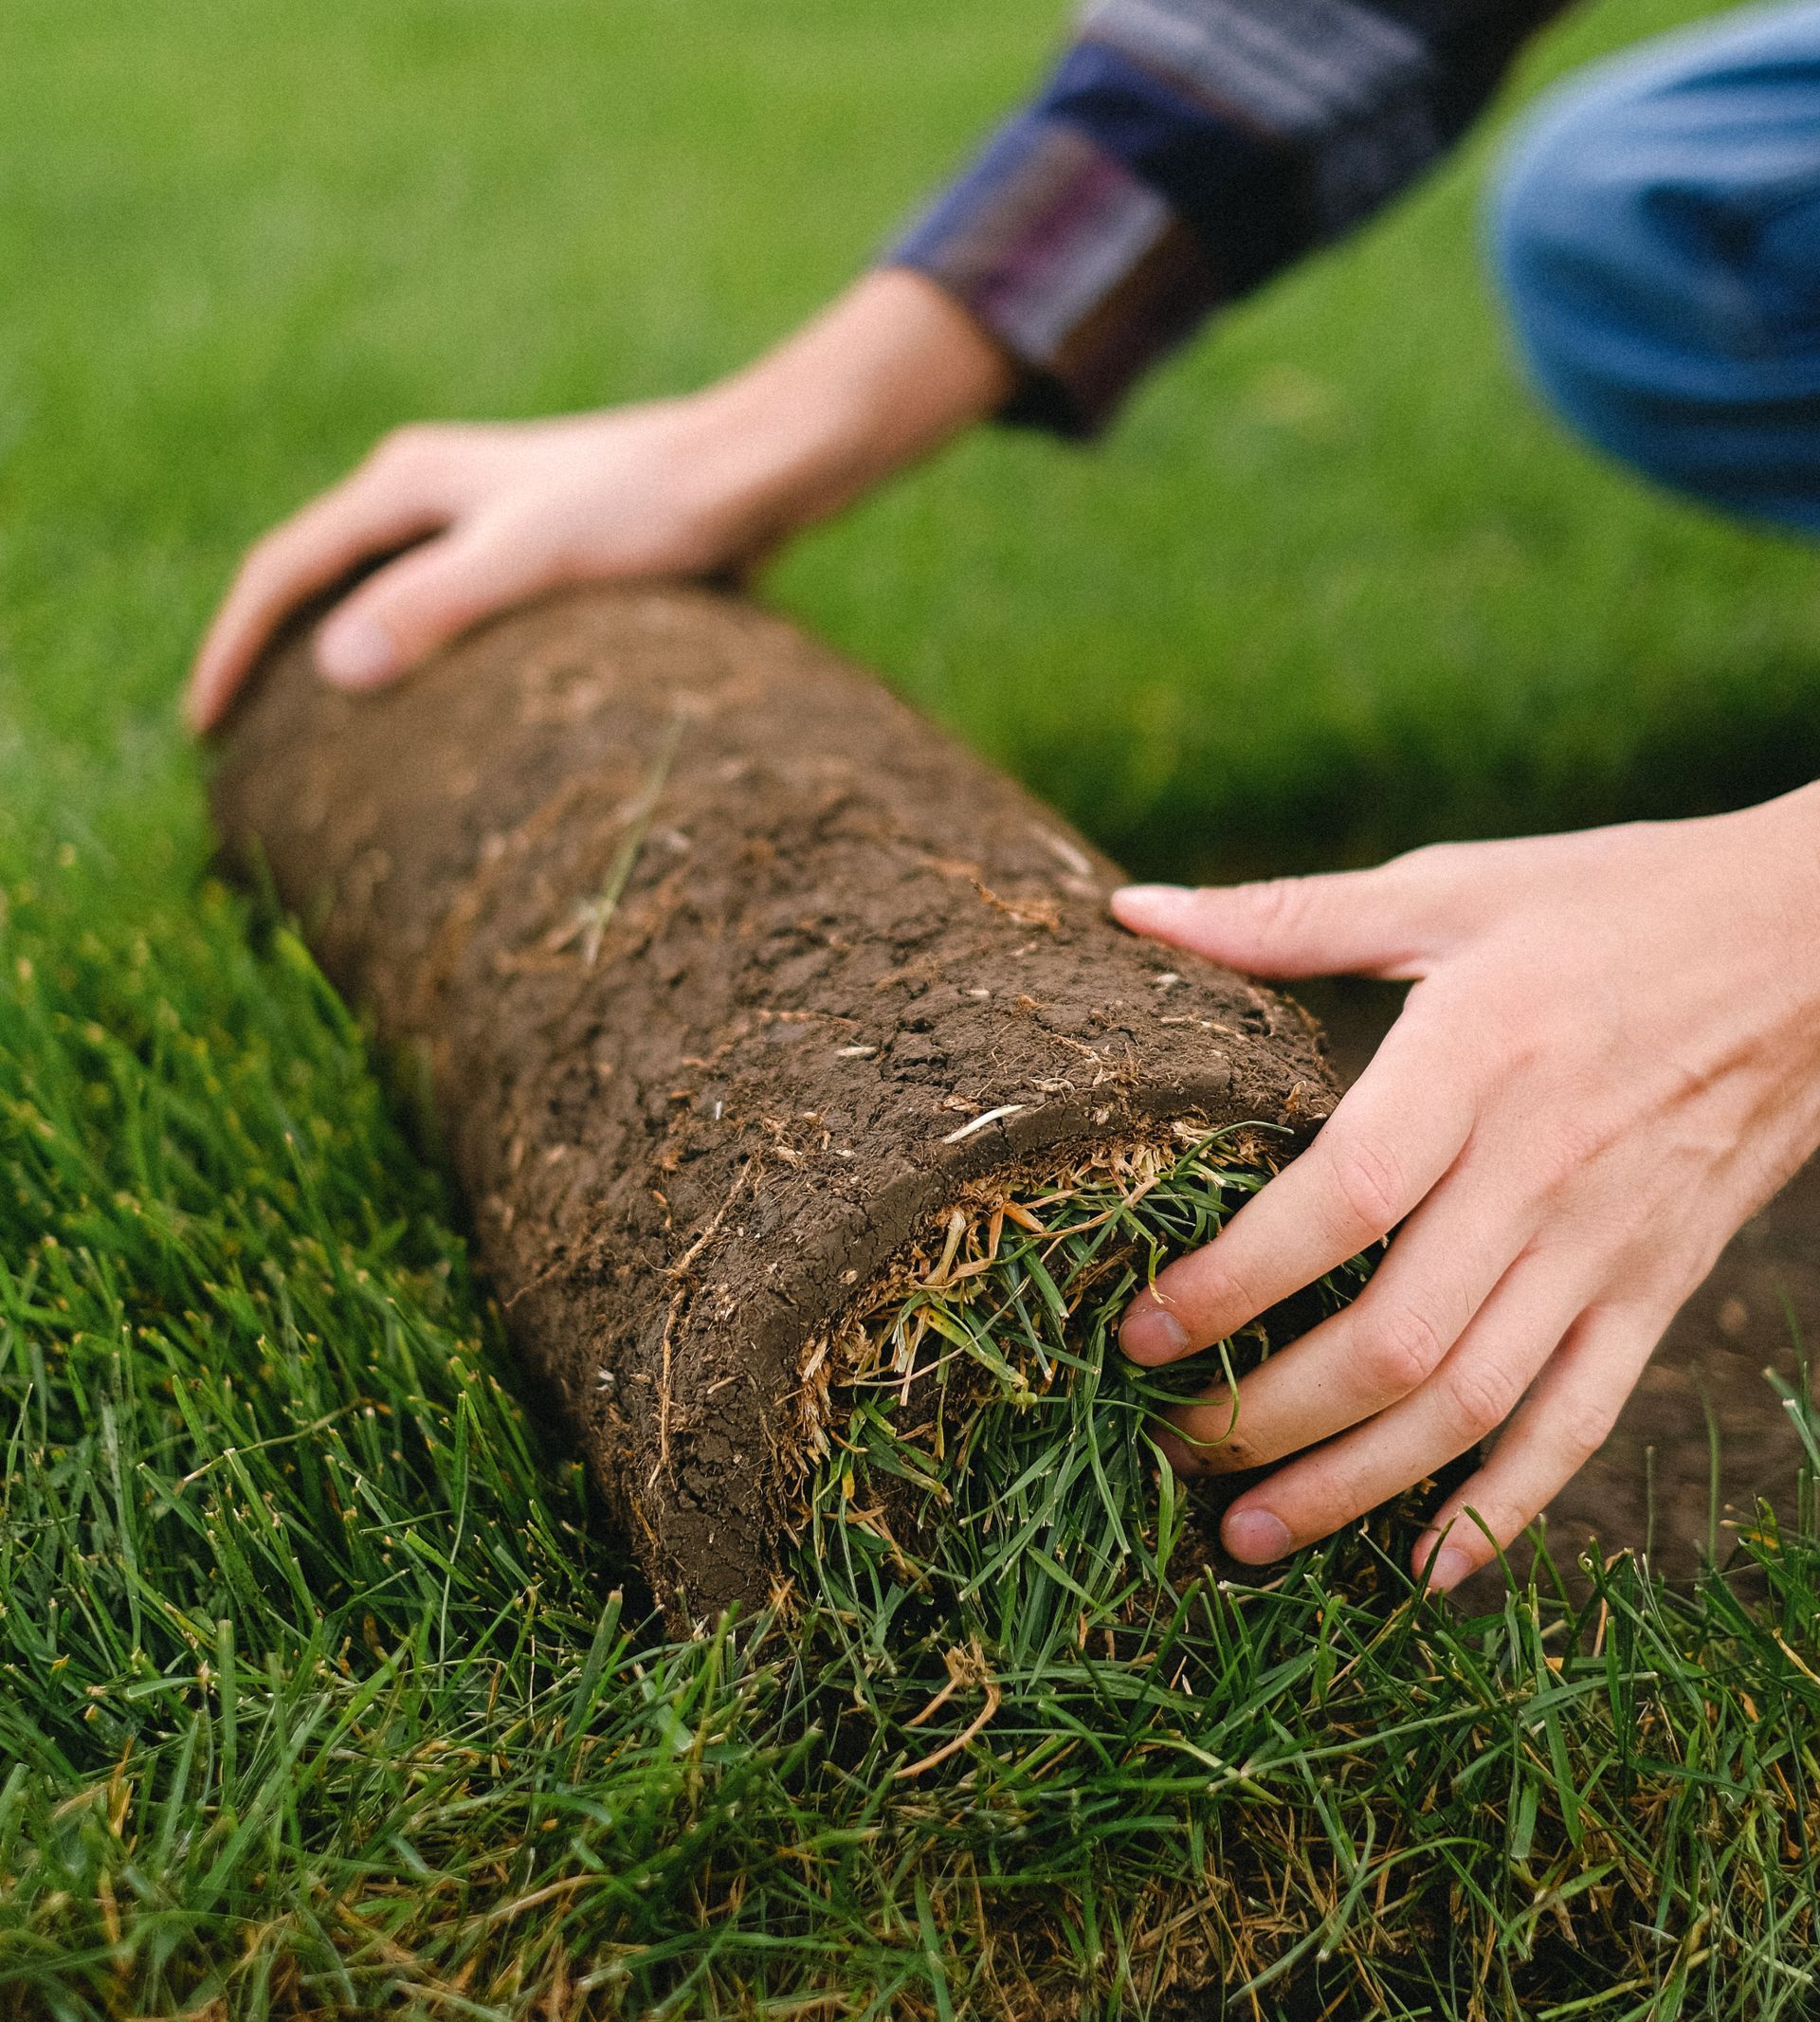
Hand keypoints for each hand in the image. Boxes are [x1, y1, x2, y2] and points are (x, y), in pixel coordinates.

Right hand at [185, 270, 1012, 730]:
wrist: (751, 472)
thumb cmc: (649, 509)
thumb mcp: (534, 556)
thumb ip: (437, 605)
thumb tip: (334, 668)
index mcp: (406, 484)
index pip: (283, 569)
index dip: (234, 650)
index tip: (205, 731)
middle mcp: (429, 492)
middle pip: (317, 578)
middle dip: (271, 656)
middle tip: (240, 749)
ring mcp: (479, 520)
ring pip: (376, 596)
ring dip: (337, 660)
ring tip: (315, 744)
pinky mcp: (530, 552)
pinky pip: (438, 614)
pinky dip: (409, 661)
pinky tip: (429, 718)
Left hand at [1112, 789, 1819, 1591]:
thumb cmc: (1618, 903)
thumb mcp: (1452, 888)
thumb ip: (1287, 917)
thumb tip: (1134, 909)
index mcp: (1476, 1061)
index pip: (1339, 1202)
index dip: (1233, 1282)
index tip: (1140, 1330)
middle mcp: (1542, 1172)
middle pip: (1395, 1339)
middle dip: (1266, 1417)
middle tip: (1168, 1443)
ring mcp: (1608, 1247)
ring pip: (1472, 1406)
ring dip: (1352, 1486)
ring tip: (1245, 1535)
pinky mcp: (1659, 1290)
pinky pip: (1580, 1422)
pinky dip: (1505, 1508)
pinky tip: (1424, 1568)